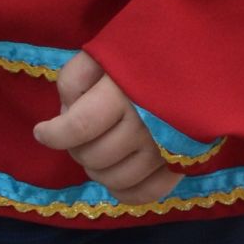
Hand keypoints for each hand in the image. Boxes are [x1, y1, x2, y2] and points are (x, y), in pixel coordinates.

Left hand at [31, 52, 179, 206]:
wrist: (202, 55)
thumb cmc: (146, 49)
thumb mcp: (104, 50)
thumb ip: (76, 78)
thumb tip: (65, 113)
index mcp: (122, 94)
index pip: (79, 128)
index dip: (53, 135)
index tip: (41, 132)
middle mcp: (145, 127)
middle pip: (94, 156)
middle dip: (74, 148)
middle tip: (75, 135)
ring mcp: (165, 151)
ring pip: (115, 178)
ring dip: (95, 168)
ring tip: (94, 150)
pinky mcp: (181, 165)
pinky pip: (145, 194)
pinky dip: (123, 190)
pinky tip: (114, 175)